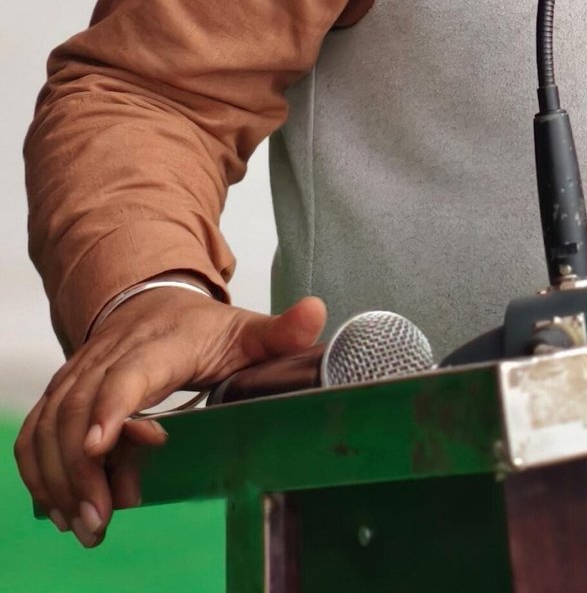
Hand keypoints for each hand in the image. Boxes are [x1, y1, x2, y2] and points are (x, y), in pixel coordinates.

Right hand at [14, 287, 324, 547]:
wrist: (152, 299)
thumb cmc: (200, 327)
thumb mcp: (244, 330)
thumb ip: (279, 332)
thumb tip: (316, 313)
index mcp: (161, 341)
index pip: (130, 373)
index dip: (113, 407)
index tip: (100, 446)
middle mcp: (111, 354)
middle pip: (79, 409)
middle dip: (82, 469)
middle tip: (101, 518)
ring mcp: (80, 372)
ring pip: (50, 423)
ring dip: (58, 477)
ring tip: (86, 523)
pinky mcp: (61, 391)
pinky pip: (35, 430)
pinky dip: (38, 469)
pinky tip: (60, 507)